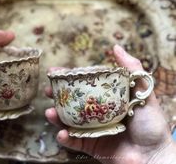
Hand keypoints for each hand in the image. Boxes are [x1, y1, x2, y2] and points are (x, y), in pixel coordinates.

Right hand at [45, 45, 175, 163]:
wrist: (154, 155)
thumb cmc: (150, 124)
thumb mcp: (143, 92)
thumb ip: (131, 69)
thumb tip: (116, 47)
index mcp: (105, 100)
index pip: (83, 86)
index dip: (68, 79)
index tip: (54, 72)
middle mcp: (96, 114)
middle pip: (71, 103)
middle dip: (56, 97)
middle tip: (47, 91)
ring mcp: (91, 130)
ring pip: (68, 122)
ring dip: (56, 117)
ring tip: (50, 113)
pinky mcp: (89, 146)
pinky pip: (73, 142)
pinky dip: (65, 138)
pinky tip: (62, 134)